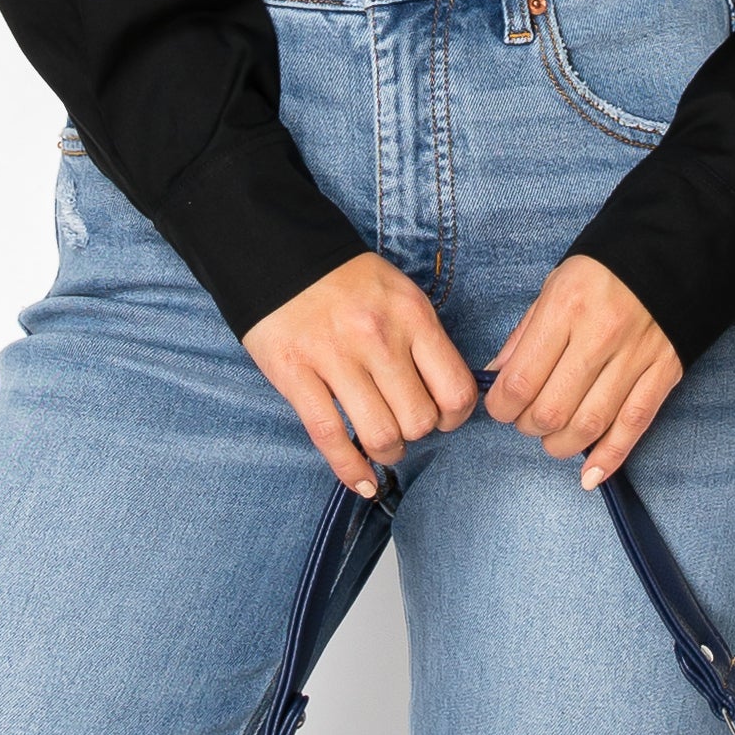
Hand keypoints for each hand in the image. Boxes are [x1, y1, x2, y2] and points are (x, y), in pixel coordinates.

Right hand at [243, 252, 478, 494]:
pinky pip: (330, 437)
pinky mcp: (296, 375)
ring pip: (380, 434)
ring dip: (387, 452)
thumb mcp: (400, 295)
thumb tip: (448, 398)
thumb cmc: (345, 282)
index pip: (456, 389)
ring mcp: (335, 357)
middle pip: (419, 420)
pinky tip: (362, 482)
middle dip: (416, 435)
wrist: (278, 252)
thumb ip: (424, 341)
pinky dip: (350, 470)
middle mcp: (379, 337)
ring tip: (383, 446)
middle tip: (405, 428)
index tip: (443, 418)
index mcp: (413, 316)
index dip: (455, 417)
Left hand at [483, 257, 681, 486]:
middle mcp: (600, 336)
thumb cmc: (606, 269)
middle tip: (526, 420)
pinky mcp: (664, 374)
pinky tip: (589, 475)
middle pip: (551, 409)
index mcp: (566, 308)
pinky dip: (609, 457)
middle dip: (528, 427)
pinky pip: (633, 426)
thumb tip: (496, 376)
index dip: (501, 407)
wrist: (676, 252)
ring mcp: (636, 358)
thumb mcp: (555, 285)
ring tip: (552, 438)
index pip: (520, 379)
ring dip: (561, 445)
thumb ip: (525, 334)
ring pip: (589, 424)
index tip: (499, 407)